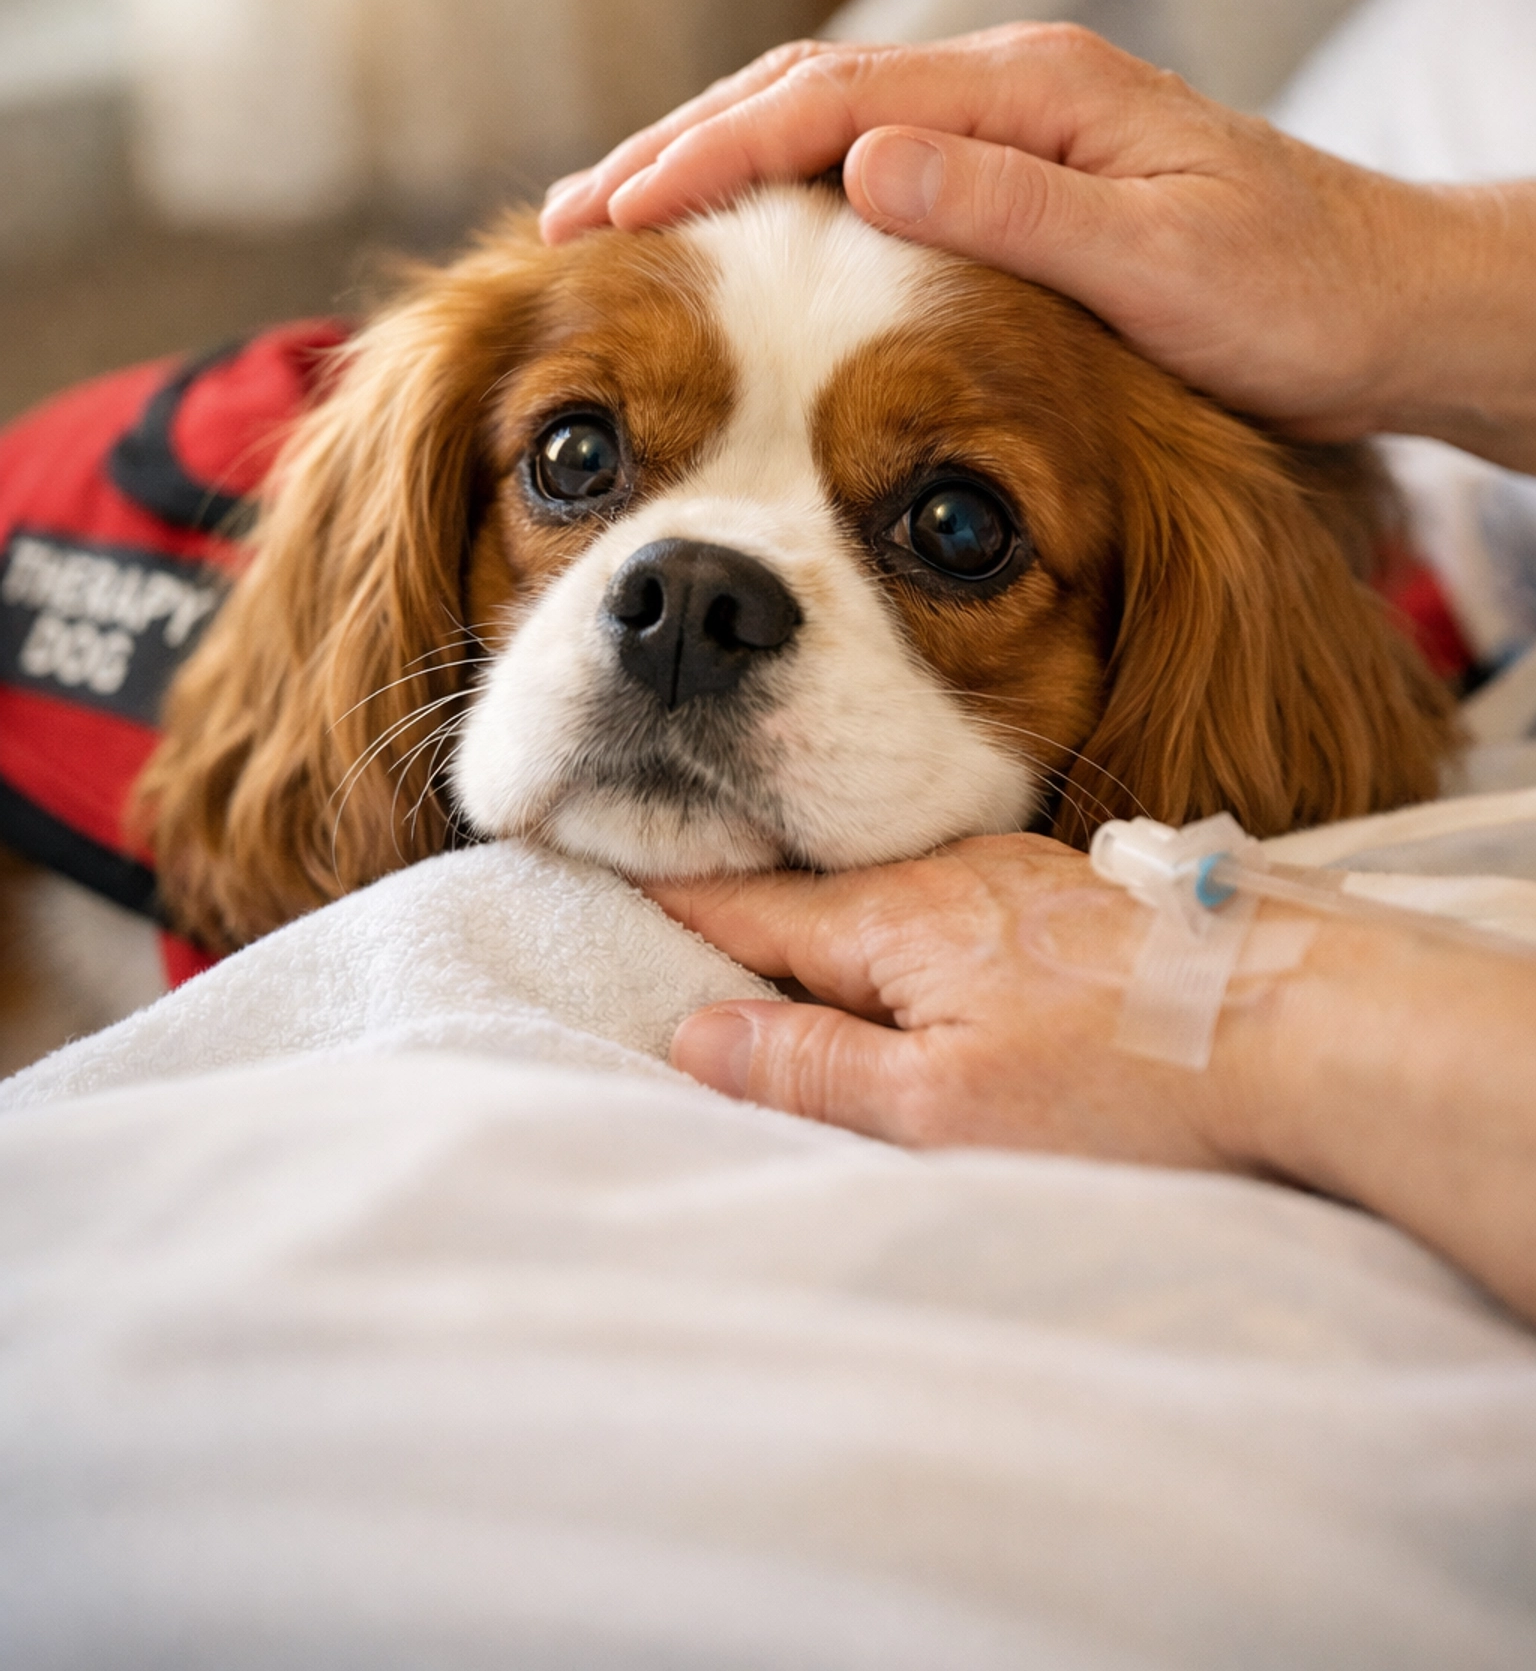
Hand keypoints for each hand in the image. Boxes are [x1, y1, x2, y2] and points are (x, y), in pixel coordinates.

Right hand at [541, 25, 1535, 468]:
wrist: (1392, 307)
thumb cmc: (1300, 295)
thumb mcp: (1162, 265)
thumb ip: (1012, 214)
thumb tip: (860, 169)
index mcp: (1037, 92)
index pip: (831, 99)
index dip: (710, 156)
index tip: (613, 214)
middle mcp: (1011, 94)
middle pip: (803, 96)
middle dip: (677, 153)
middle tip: (566, 219)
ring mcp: (1008, 135)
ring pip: (823, 130)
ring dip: (715, 172)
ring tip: (614, 229)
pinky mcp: (1014, 184)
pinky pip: (863, 176)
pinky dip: (778, 203)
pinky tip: (735, 251)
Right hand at [650, 832, 1535, 1322]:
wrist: (1309, 1027)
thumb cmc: (1128, 1085)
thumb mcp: (945, 1109)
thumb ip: (811, 1065)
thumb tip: (691, 1034)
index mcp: (893, 916)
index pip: (738, 905)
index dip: (660, 904)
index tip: (587, 880)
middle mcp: (950, 871)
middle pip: (809, 894)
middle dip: (735, 909)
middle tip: (655, 913)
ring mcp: (1022, 875)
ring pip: (889, 896)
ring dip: (829, 921)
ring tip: (777, 950)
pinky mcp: (1081, 898)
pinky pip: (957, 906)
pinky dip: (910, 930)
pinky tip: (923, 962)